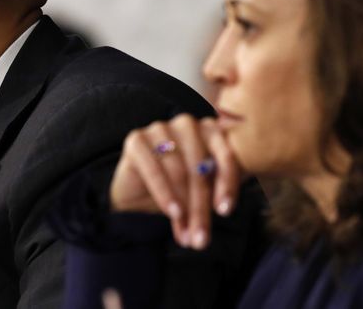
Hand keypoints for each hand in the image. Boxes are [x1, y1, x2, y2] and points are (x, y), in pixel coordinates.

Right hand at [109, 115, 240, 249]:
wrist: (136, 196)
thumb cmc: (177, 192)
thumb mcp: (204, 192)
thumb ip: (217, 191)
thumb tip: (223, 209)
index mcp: (210, 131)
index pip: (225, 154)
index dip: (227, 184)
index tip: (225, 211)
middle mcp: (187, 124)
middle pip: (200, 167)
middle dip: (202, 206)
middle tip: (202, 237)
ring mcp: (160, 128)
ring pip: (179, 171)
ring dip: (184, 206)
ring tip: (187, 233)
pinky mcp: (136, 139)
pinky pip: (154, 169)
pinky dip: (164, 194)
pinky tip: (172, 213)